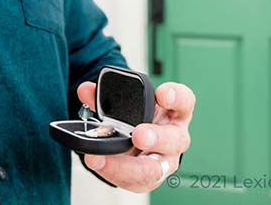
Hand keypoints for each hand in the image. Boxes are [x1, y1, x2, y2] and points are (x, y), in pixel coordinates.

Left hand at [77, 80, 193, 192]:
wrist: (142, 140)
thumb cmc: (143, 119)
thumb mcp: (132, 104)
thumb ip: (108, 96)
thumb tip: (86, 90)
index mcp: (175, 112)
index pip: (184, 101)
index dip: (175, 96)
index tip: (161, 95)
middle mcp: (174, 138)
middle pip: (173, 139)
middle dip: (156, 137)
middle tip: (139, 135)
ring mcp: (164, 161)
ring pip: (155, 169)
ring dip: (130, 166)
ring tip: (104, 158)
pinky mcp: (150, 177)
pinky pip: (136, 181)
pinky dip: (115, 173)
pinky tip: (100, 165)